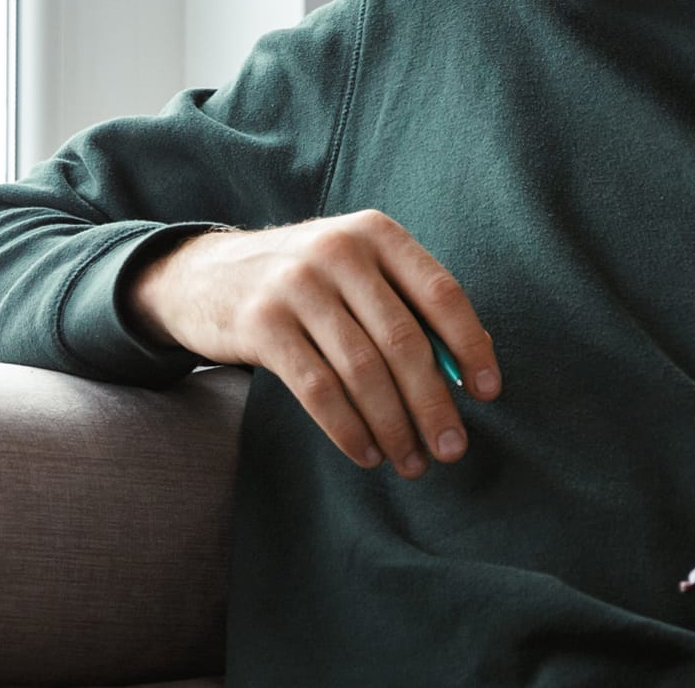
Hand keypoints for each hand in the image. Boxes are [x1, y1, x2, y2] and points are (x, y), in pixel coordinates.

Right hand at [124, 210, 499, 478]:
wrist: (205, 274)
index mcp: (375, 234)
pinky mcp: (261, 322)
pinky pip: (318, 388)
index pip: (441, 292)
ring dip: (394, 426)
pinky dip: (348, 428)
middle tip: (452, 449)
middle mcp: (338, 250)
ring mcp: (296, 284)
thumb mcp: (356, 274)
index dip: (471, 346)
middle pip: (403, 340)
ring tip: (410, 461)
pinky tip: (367, 453)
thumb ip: (407, 308)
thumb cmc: (305, 284)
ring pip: (362, 371)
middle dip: (433, 403)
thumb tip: (468, 373)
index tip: (489, 394)